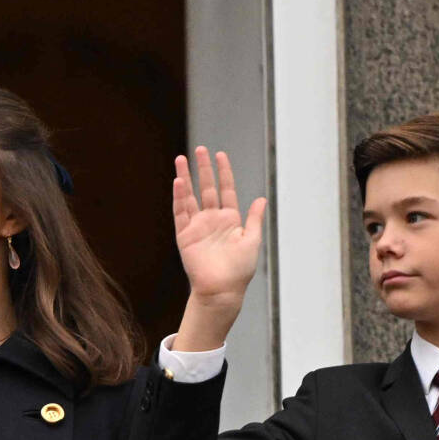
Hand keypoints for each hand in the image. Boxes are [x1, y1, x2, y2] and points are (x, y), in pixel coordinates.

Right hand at [169, 147, 266, 349]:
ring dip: (186, 178)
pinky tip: (178, 183)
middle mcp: (212, 219)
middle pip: (207, 188)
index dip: (224, 172)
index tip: (220, 155)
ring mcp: (197, 226)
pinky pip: (180, 212)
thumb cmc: (239, 269)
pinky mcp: (185, 235)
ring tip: (181, 160)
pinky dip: (179, 197)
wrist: (221, 289)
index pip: (226, 190)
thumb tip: (260, 198)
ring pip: (190, 196)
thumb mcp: (252, 241)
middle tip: (199, 150)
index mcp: (230, 219)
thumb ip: (254, 219)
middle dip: (203, 169)